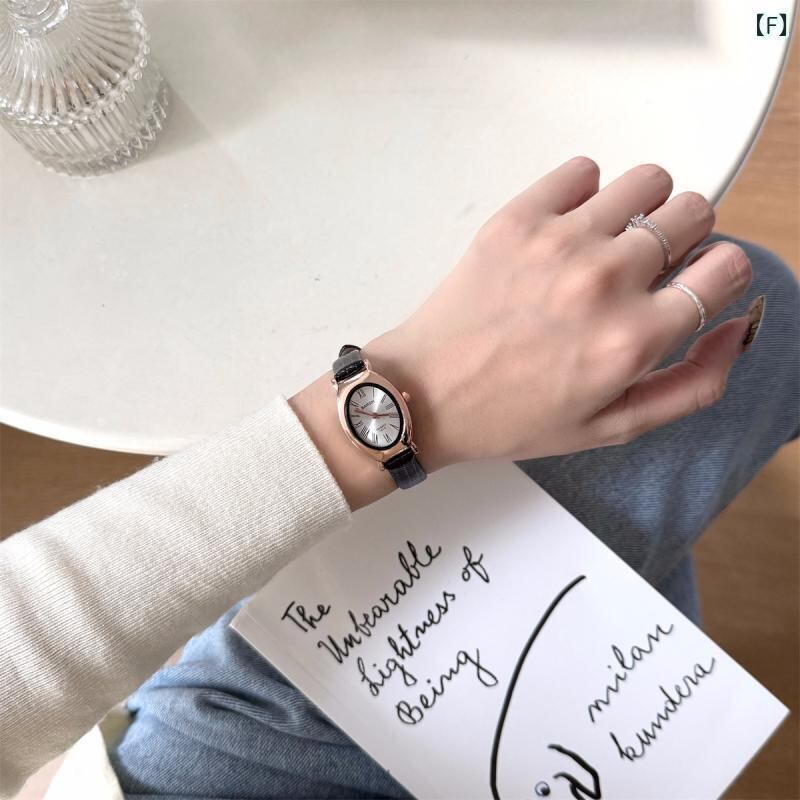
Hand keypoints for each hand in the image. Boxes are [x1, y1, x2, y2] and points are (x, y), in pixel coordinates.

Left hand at [366, 158, 752, 470]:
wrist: (429, 392)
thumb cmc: (513, 415)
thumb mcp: (612, 427)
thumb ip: (692, 385)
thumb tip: (736, 329)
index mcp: (634, 338)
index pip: (727, 267)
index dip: (717, 275)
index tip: (691, 284)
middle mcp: (605, 281)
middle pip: (695, 211)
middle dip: (683, 238)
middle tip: (644, 267)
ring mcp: (559, 242)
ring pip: (648, 180)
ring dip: (641, 208)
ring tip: (609, 241)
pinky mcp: (518, 218)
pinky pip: (583, 170)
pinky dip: (584, 194)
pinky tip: (564, 231)